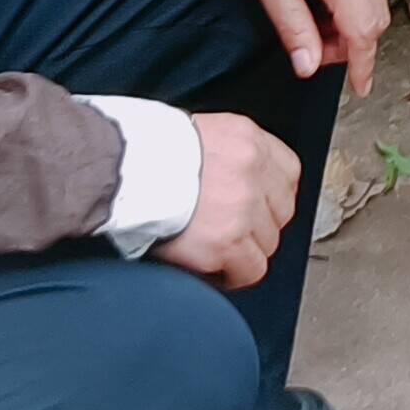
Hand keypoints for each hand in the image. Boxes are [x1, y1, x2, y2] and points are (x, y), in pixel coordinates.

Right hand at [150, 110, 299, 288]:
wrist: (120, 171)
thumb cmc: (145, 153)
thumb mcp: (199, 135)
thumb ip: (227, 156)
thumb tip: (234, 183)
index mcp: (247, 138)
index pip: (288, 172)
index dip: (271, 197)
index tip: (257, 209)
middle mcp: (254, 170)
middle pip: (281, 212)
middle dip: (260, 226)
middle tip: (232, 234)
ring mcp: (244, 208)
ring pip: (268, 244)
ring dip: (244, 252)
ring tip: (216, 252)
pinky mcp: (228, 242)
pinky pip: (250, 270)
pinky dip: (234, 275)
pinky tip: (213, 269)